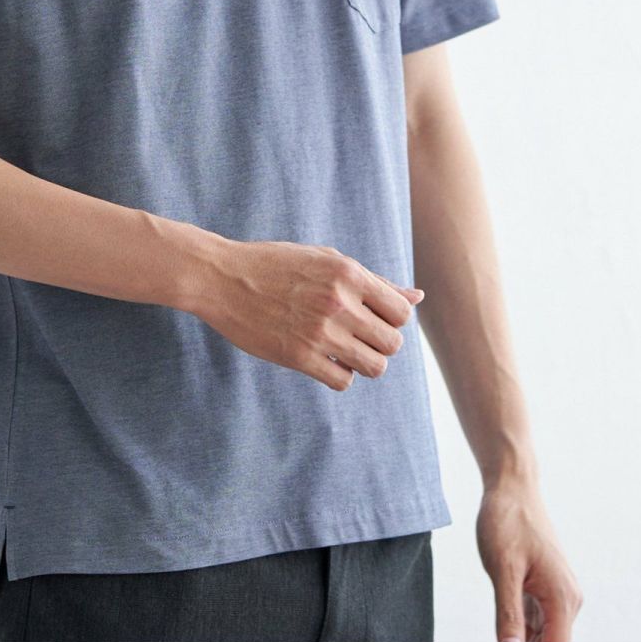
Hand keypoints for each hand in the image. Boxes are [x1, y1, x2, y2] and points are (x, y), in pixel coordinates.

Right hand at [190, 238, 423, 390]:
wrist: (223, 278)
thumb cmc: (277, 264)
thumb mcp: (327, 260)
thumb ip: (373, 280)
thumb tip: (417, 297)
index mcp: (348, 273)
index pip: (401, 313)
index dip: (392, 320)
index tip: (373, 317)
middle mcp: (339, 302)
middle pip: (392, 343)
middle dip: (381, 343)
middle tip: (359, 335)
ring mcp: (319, 331)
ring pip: (374, 366)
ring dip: (364, 362)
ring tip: (345, 349)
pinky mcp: (299, 356)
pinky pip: (343, 381)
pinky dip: (340, 374)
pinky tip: (325, 359)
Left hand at [476, 481, 583, 641]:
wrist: (512, 487)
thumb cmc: (507, 521)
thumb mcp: (502, 569)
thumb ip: (508, 614)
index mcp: (562, 598)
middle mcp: (567, 599)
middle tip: (499, 641)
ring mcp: (557, 593)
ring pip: (542, 634)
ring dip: (523, 641)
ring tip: (501, 634)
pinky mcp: (545, 587)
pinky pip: (535, 619)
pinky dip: (520, 627)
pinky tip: (504, 626)